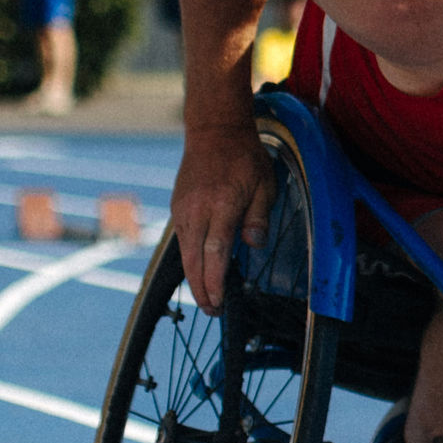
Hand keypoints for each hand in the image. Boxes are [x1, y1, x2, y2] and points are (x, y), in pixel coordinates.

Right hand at [170, 120, 274, 313]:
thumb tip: (252, 245)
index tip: (219, 302)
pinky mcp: (178, 208)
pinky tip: (200, 270)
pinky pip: (183, 240)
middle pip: (194, 259)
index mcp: (221, 206)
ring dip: (194, 277)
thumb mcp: (264, 185)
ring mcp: (183, 209)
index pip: (214, 253)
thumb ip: (258, 217)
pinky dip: (190, 259)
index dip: (215, 281)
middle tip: (213, 311)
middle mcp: (197, 210)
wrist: (214, 131)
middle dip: (201, 289)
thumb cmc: (244, 157)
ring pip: (185, 253)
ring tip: (206, 297)